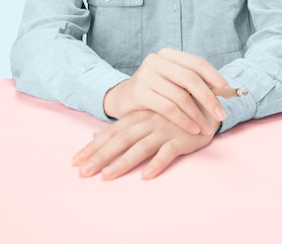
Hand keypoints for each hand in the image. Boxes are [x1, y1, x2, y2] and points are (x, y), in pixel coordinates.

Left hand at [72, 107, 220, 179]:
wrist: (205, 105)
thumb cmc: (172, 114)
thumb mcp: (145, 117)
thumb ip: (122, 127)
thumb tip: (94, 135)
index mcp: (138, 116)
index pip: (111, 132)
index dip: (93, 147)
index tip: (75, 161)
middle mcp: (148, 121)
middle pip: (120, 140)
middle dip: (100, 156)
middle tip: (83, 172)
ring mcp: (164, 129)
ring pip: (141, 146)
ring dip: (124, 161)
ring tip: (107, 176)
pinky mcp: (181, 137)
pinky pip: (168, 151)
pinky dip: (158, 162)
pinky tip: (147, 175)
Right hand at [103, 48, 227, 134]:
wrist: (123, 98)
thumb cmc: (154, 90)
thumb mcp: (171, 80)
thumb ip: (192, 82)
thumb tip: (225, 90)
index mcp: (168, 54)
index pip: (198, 63)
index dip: (216, 78)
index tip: (229, 93)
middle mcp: (157, 61)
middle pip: (191, 79)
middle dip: (210, 98)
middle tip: (222, 115)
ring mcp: (146, 75)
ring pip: (180, 96)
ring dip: (197, 114)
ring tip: (207, 127)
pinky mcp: (140, 92)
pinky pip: (168, 108)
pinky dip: (184, 120)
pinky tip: (193, 128)